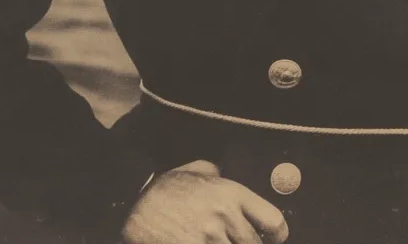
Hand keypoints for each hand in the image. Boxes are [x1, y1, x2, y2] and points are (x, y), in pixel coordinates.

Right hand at [121, 159, 288, 243]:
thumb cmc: (163, 188)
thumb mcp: (195, 170)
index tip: (270, 238)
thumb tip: (226, 171)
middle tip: (237, 241)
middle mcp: (225, 217)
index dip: (276, 235)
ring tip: (220, 242)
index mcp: (231, 193)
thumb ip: (217, 172)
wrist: (131, 205)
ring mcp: (209, 240)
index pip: (273, 221)